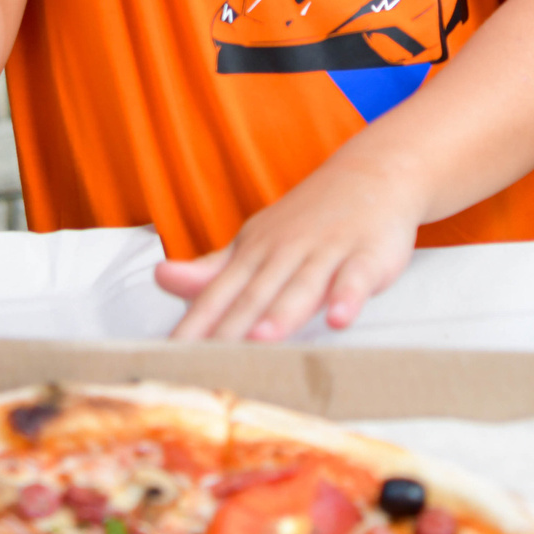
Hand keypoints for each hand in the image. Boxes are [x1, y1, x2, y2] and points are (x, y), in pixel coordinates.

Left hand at [155, 161, 423, 340]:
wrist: (372, 171)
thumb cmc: (307, 219)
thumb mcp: (256, 241)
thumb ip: (213, 269)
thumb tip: (160, 277)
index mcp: (255, 252)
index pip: (218, 293)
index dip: (194, 325)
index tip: (170, 356)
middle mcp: (286, 252)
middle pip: (255, 295)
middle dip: (231, 328)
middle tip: (208, 361)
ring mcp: (327, 252)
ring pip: (302, 286)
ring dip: (283, 313)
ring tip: (263, 339)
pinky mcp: (367, 255)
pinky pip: (356, 278)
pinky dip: (348, 297)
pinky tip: (339, 318)